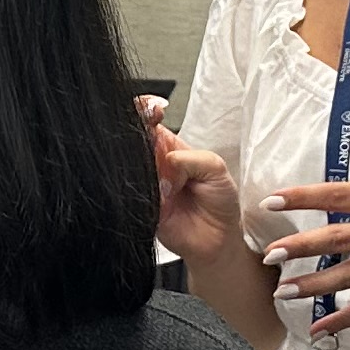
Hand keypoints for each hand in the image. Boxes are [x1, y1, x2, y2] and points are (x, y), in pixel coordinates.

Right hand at [142, 97, 253, 274]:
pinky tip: (157, 192)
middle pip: (134, 139)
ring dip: (141, 163)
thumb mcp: (217, 170)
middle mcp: (155, 163)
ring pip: (129, 164)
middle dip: (140, 134)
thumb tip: (168, 160)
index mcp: (171, 147)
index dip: (148, 111)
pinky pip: (130, 192)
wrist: (218, 241)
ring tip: (166, 177)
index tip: (152, 108)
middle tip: (154, 141)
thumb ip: (193, 159)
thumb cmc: (220, 202)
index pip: (152, 122)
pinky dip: (140, 189)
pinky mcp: (140, 205)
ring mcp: (145, 184)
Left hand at [263, 119, 349, 339]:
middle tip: (268, 255)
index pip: (339, 194)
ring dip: (312, 284)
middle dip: (300, 247)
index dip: (303, 197)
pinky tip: (318, 327)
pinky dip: (344, 317)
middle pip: (336, 239)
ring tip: (281, 291)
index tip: (273, 200)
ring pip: (347, 275)